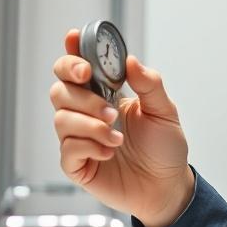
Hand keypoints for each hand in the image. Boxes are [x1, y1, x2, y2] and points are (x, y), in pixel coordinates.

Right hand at [50, 29, 192, 226]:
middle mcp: (86, 113)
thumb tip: (130, 61)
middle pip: (60, 89)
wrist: (167, 187)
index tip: (73, 39)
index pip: (77, 68)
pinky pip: (67, 149)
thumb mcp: (164, 111)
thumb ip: (149, 84)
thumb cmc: (164, 148)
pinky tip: (109, 153)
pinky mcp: (76, 164)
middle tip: (109, 108)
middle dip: (82, 95)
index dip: (71, 52)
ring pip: (61, 118)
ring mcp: (79, 138)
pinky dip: (89, 147)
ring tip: (117, 137)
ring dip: (91, 125)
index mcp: (105, 94)